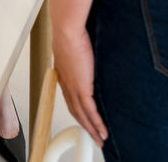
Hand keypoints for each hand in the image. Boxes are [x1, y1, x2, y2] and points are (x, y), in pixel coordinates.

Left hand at [53, 23, 107, 146]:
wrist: (67, 30)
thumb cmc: (71, 31)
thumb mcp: (76, 45)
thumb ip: (82, 53)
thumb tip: (90, 52)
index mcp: (64, 75)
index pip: (71, 98)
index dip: (78, 110)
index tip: (85, 118)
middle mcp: (66, 84)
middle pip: (75, 110)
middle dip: (85, 125)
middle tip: (93, 135)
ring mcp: (73, 88)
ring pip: (83, 115)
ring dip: (92, 129)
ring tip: (100, 138)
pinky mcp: (81, 88)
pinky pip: (90, 111)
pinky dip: (97, 123)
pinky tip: (102, 130)